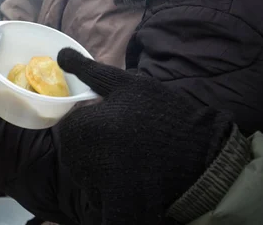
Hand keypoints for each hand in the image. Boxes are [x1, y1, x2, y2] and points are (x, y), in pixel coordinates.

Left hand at [56, 48, 234, 224]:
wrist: (202, 158)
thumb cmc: (162, 114)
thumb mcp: (126, 84)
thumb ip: (89, 71)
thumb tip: (60, 55)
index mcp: (78, 130)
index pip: (71, 126)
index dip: (92, 121)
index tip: (115, 120)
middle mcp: (79, 162)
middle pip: (77, 151)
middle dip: (95, 144)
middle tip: (128, 139)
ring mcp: (94, 189)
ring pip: (88, 174)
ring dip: (103, 167)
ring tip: (136, 157)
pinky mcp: (112, 209)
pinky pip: (101, 202)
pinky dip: (111, 195)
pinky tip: (134, 182)